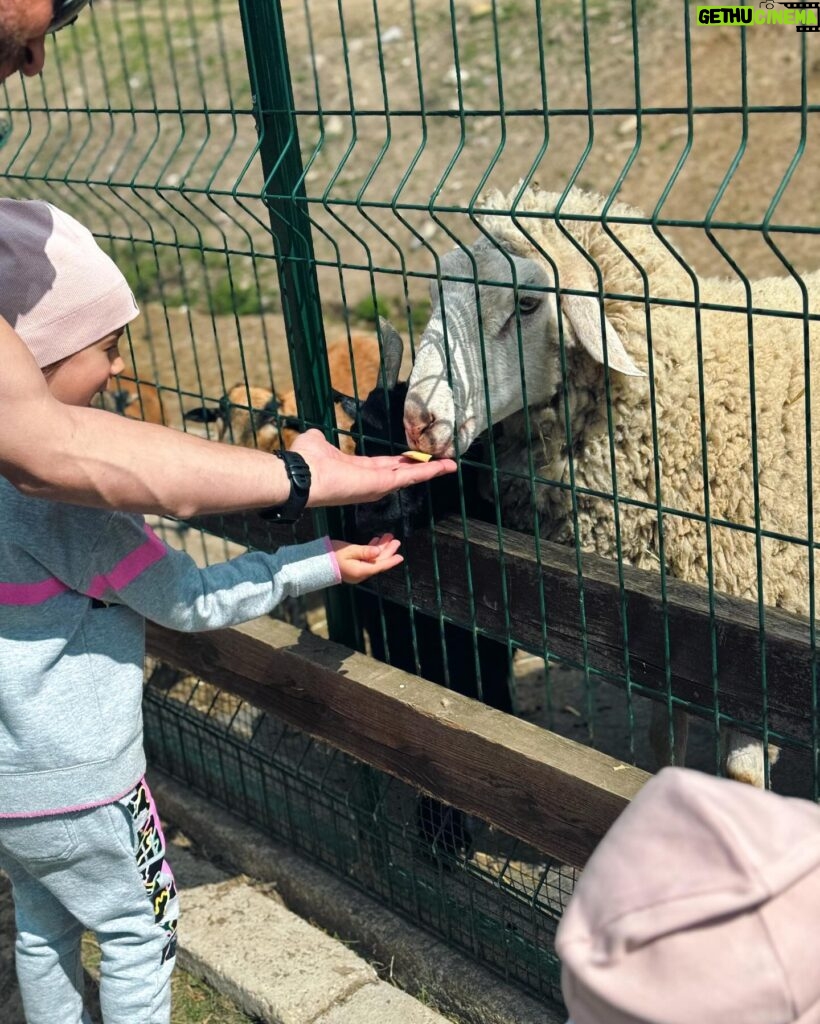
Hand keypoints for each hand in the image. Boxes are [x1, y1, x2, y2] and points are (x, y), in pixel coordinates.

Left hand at [291, 429, 456, 506]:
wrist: (302, 475)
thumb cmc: (306, 460)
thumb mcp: (316, 443)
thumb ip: (321, 440)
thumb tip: (317, 436)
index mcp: (356, 470)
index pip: (382, 466)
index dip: (398, 462)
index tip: (410, 457)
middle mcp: (370, 480)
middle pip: (401, 472)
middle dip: (420, 468)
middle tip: (439, 463)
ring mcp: (378, 484)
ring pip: (410, 475)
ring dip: (430, 470)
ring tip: (449, 465)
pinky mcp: (383, 484)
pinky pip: (410, 476)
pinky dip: (428, 471)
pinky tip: (444, 466)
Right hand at [330, 533, 402, 583]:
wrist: (315, 563)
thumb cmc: (331, 555)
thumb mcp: (349, 551)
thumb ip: (365, 551)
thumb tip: (378, 552)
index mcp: (360, 571)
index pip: (380, 565)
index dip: (391, 560)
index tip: (400, 556)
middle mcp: (360, 573)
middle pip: (378, 562)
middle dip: (387, 551)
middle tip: (395, 540)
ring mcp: (356, 571)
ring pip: (373, 560)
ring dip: (380, 549)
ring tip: (387, 537)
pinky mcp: (353, 567)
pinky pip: (366, 559)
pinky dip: (371, 551)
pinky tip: (375, 542)